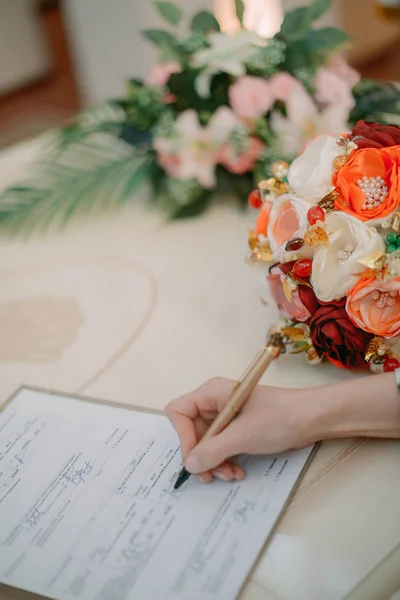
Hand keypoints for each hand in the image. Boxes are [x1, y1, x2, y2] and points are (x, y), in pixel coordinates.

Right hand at [165, 377, 309, 483]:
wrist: (312, 419)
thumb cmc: (279, 418)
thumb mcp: (243, 436)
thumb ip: (213, 451)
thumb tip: (189, 465)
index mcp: (211, 393)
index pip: (179, 412)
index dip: (183, 437)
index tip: (196, 458)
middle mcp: (214, 402)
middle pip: (191, 432)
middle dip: (202, 456)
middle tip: (213, 475)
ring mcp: (226, 416)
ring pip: (206, 443)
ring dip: (215, 462)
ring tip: (231, 474)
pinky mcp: (237, 428)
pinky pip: (220, 447)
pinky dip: (225, 460)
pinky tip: (237, 471)